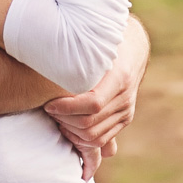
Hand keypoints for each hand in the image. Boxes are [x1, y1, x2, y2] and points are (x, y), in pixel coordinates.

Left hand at [45, 16, 149, 158]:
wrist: (134, 48)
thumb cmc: (106, 43)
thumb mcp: (94, 44)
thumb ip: (77, 55)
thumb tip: (50, 54)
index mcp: (120, 77)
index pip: (92, 104)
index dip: (67, 108)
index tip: (49, 104)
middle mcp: (125, 98)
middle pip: (90, 123)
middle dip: (64, 120)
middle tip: (48, 109)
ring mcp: (126, 111)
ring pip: (94, 136)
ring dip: (70, 131)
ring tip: (56, 116)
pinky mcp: (125, 119)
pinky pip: (100, 139)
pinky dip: (80, 138)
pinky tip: (66, 125)